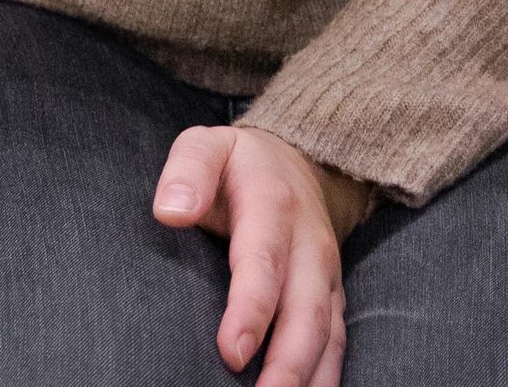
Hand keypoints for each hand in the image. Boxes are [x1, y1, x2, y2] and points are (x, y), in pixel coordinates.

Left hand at [152, 121, 375, 381]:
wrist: (295, 162)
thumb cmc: (237, 164)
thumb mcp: (208, 145)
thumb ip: (188, 169)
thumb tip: (170, 211)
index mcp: (273, 206)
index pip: (263, 263)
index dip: (251, 310)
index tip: (231, 352)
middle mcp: (309, 246)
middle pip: (306, 312)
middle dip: (287, 365)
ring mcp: (326, 277)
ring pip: (329, 337)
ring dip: (308, 381)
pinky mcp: (332, 300)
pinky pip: (337, 346)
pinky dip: (325, 381)